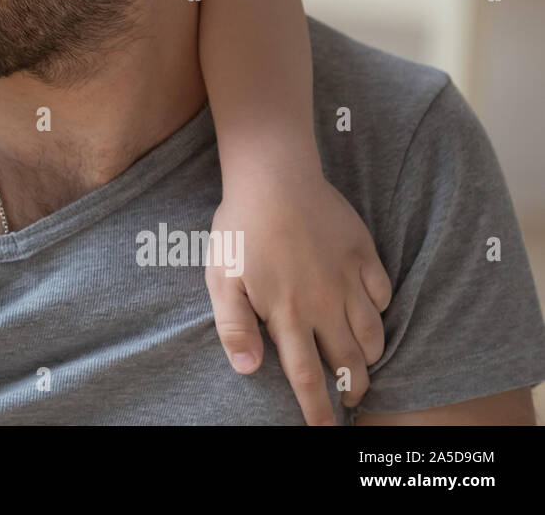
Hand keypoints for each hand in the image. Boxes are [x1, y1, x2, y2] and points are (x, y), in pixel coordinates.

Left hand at [205, 171, 391, 424]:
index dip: (316, 409)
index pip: (306, 377)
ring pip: (373, 333)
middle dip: (352, 387)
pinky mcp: (363, 254)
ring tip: (362, 363)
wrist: (274, 176)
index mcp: (287, 315)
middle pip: (350, 362)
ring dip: (370, 355)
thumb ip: (234, 327)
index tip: (322, 430)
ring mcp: (347, 279)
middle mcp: (324, 304)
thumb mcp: (222, 279)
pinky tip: (369, 310)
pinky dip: (379, 309)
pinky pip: (383, 293)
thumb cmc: (240, 228)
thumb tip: (249, 370)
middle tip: (350, 397)